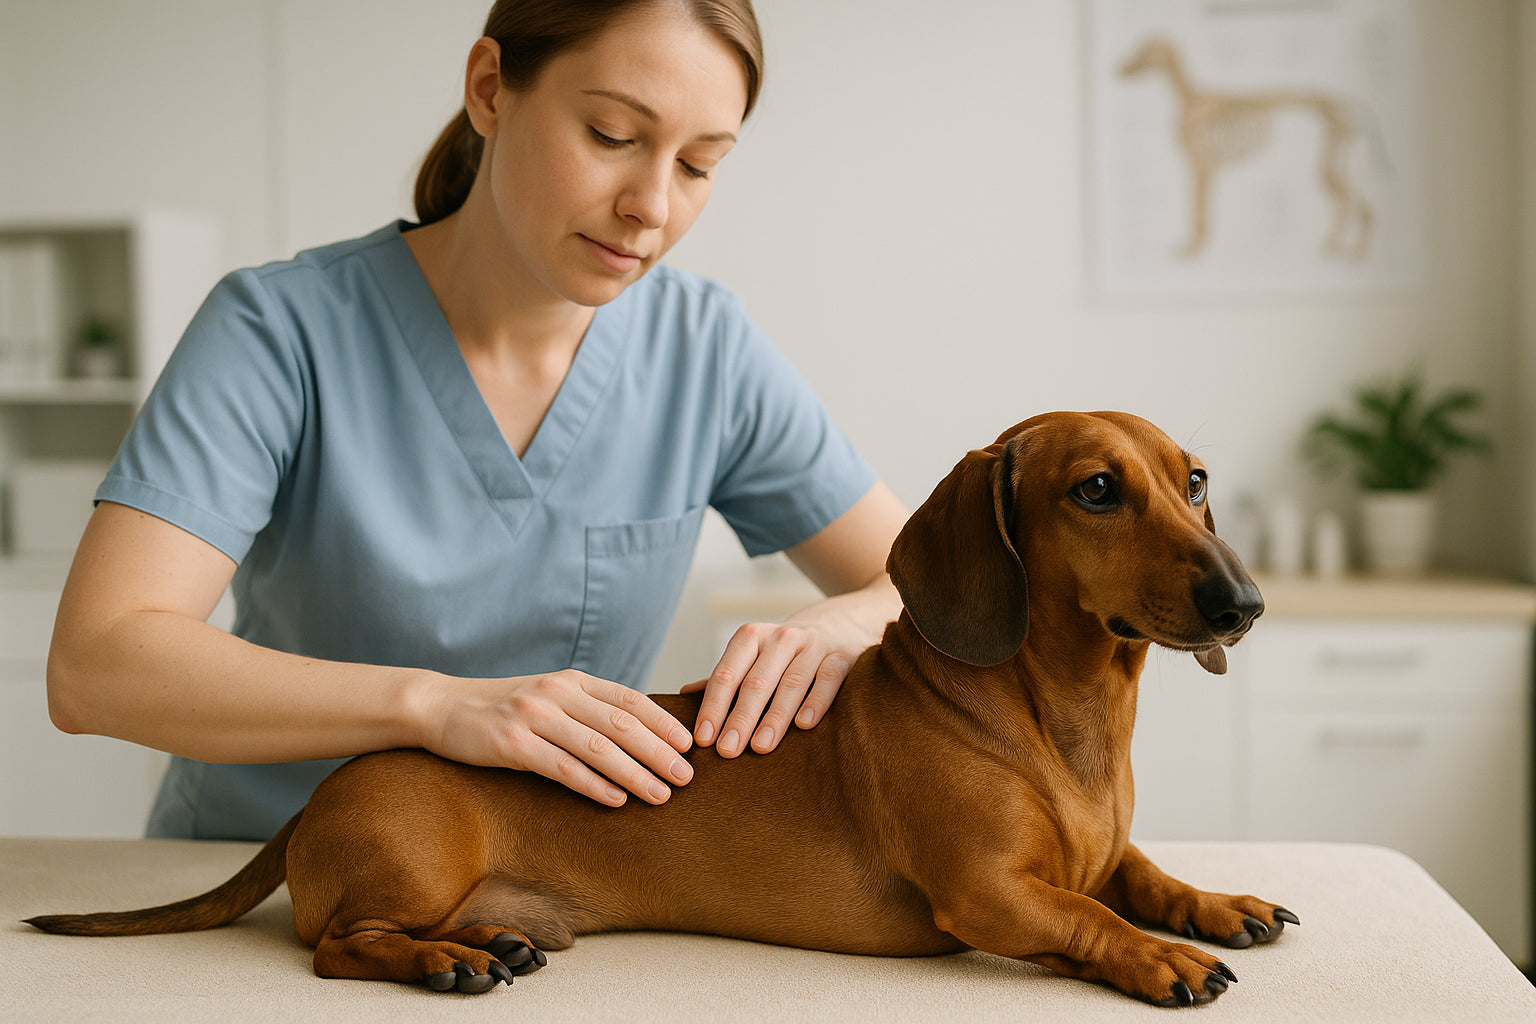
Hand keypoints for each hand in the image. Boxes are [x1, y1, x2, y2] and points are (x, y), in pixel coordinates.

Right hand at [417, 670, 694, 806]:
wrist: (442, 707)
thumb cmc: (504, 708)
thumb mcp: (550, 697)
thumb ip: (588, 709)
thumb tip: (641, 736)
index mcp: (573, 680)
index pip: (630, 700)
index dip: (663, 722)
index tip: (689, 745)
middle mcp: (558, 693)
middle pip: (621, 725)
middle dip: (659, 752)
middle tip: (688, 777)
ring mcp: (534, 717)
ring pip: (597, 748)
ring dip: (635, 773)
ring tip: (661, 794)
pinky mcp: (512, 744)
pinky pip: (562, 767)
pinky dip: (594, 785)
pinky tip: (616, 799)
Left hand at [682, 594, 882, 756]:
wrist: (840, 624)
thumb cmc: (784, 654)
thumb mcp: (752, 656)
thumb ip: (724, 678)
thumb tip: (682, 697)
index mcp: (751, 637)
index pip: (726, 674)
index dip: (713, 707)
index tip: (703, 739)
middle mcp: (781, 637)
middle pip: (756, 682)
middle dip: (739, 718)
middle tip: (727, 751)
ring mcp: (813, 645)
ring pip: (791, 683)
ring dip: (774, 717)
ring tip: (760, 747)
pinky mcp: (843, 656)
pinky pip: (828, 679)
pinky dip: (816, 702)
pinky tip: (804, 725)